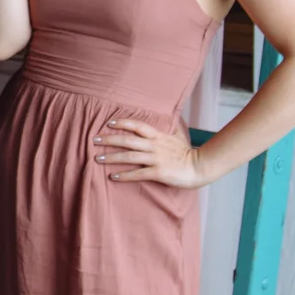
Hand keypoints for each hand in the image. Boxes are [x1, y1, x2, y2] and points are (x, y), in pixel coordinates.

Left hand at [92, 118, 209, 188]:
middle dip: (109, 139)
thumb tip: (171, 117)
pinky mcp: (158, 173)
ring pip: (129, 156)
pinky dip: (124, 175)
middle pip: (128, 140)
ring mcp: (156, 159)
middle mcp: (155, 146)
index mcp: (159, 136)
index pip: (138, 126)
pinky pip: (138, 174)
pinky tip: (113, 176)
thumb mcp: (180, 136)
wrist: (201, 167)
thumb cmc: (189, 153)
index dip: (123, 123)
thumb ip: (172, 128)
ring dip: (112, 157)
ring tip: (97, 159)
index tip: (109, 123)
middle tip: (94, 140)